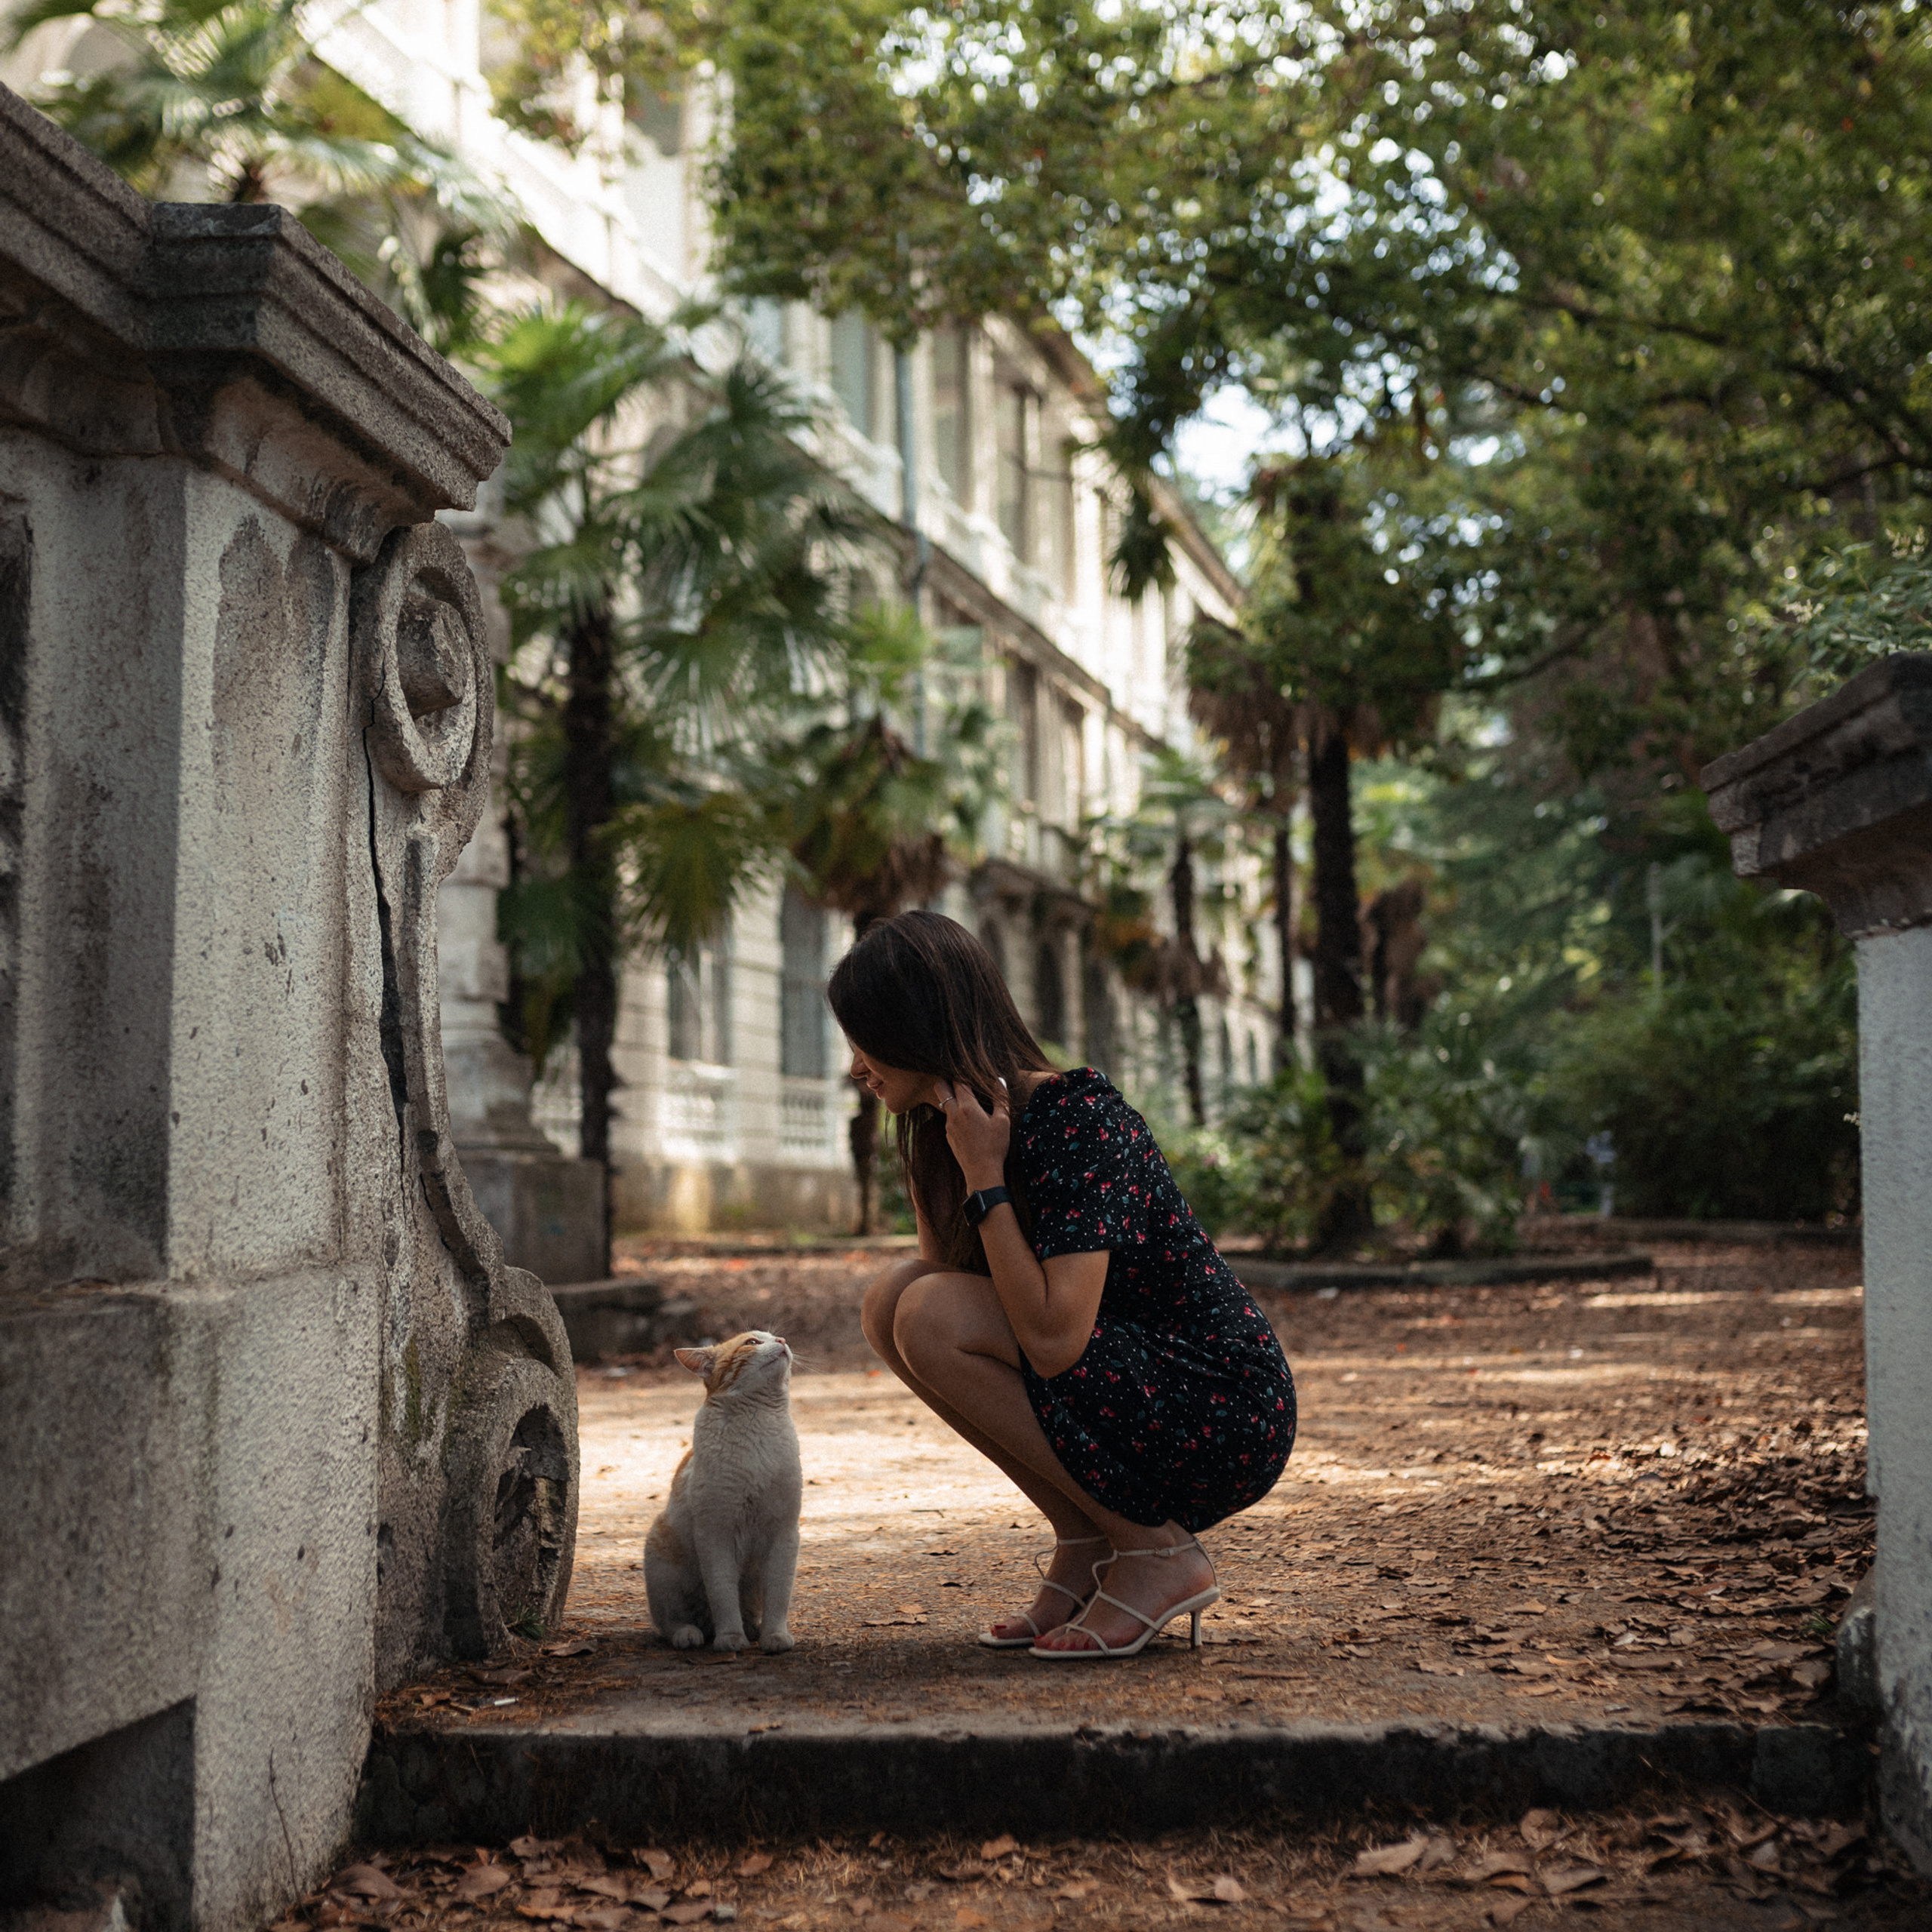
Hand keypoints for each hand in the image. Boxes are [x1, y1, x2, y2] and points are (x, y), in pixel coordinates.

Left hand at [936, 1078, 1009, 1192]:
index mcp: (967, 1107)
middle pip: (940, 1087)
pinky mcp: (948, 1136)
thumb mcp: (1002, 1121)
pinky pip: (948, 1118)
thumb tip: (999, 1080)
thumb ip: (1000, 1098)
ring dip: (952, 1098)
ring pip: (944, 1103)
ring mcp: (948, 1125)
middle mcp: (953, 1114)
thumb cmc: (995, 1147)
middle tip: (959, 1079)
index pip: (958, 1080)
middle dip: (947, 1079)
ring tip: (968, 1099)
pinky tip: (968, 1119)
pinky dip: (955, 1113)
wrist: (982, 1173)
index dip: (962, 1072)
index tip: (968, 1068)